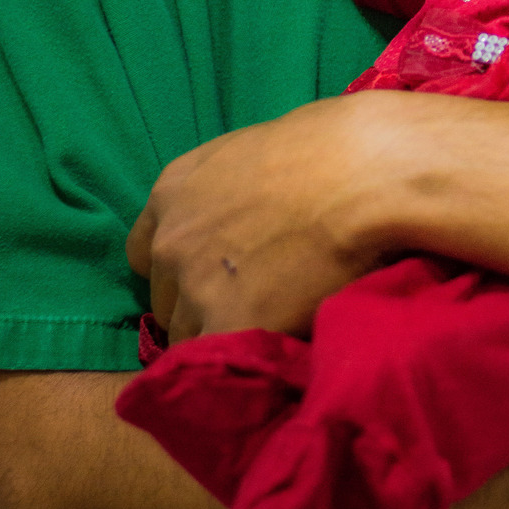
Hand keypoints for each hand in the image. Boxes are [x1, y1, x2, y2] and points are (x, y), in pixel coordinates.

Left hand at [126, 95, 400, 340]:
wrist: (363, 174)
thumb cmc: (329, 146)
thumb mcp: (254, 151)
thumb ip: (229, 188)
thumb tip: (247, 211)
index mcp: (173, 190)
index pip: (145, 253)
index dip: (179, 269)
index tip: (211, 275)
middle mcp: (172, 240)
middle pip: (165, 299)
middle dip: (200, 304)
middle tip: (252, 302)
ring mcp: (196, 286)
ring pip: (189, 336)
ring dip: (223, 335)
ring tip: (270, 328)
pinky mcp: (230, 324)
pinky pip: (219, 362)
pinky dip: (243, 362)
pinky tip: (273, 349)